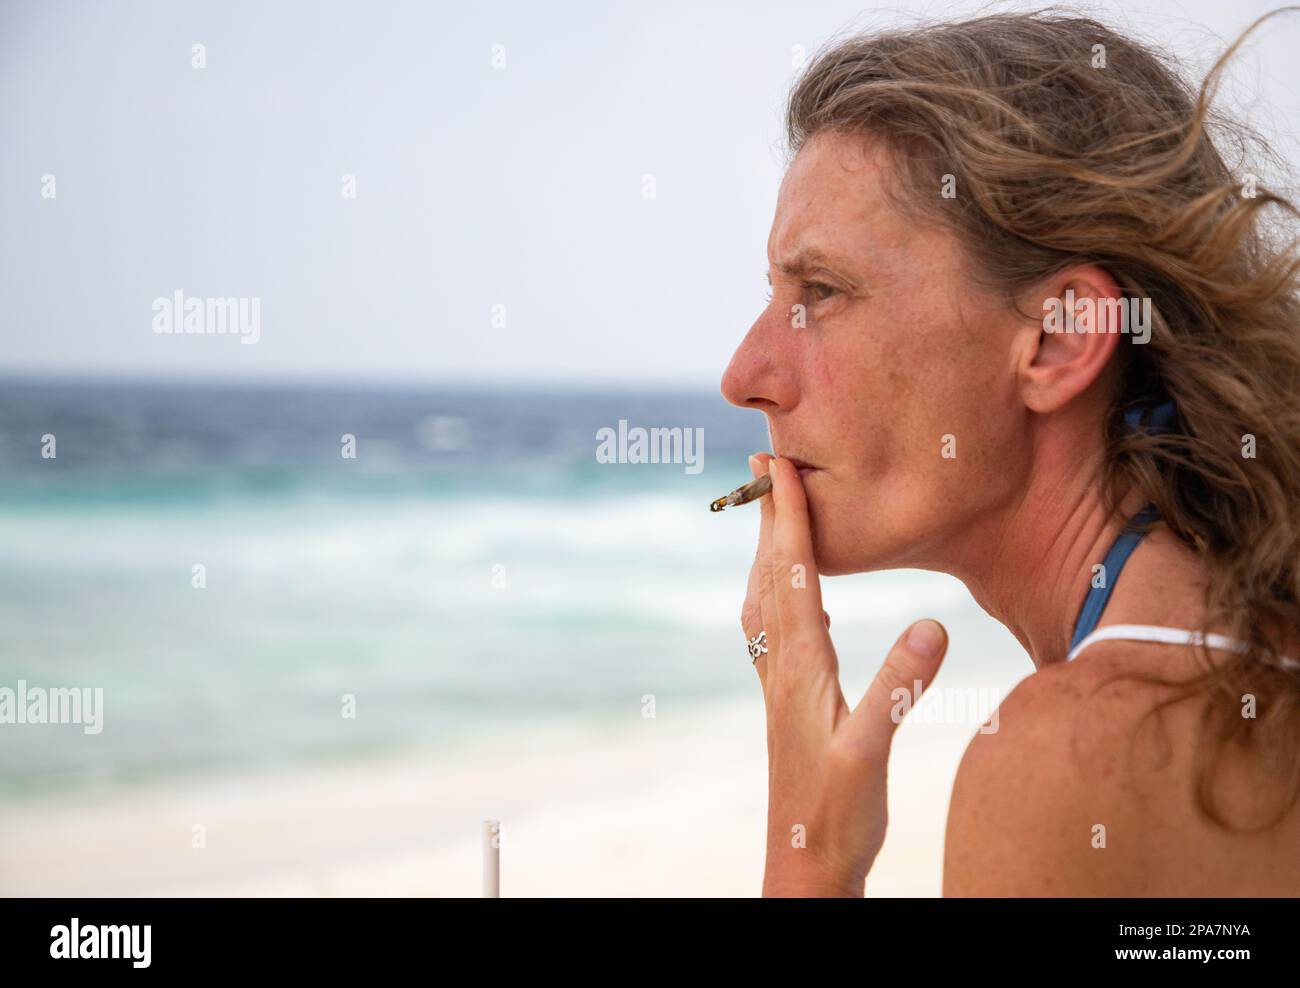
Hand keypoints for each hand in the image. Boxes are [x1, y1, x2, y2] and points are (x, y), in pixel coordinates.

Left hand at [741, 453, 948, 896]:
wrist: (805, 862)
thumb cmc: (836, 814)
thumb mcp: (872, 750)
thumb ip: (900, 688)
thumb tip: (932, 625)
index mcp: (799, 667)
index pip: (790, 575)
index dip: (786, 518)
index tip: (779, 466)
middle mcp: (780, 667)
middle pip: (767, 575)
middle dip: (766, 517)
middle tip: (763, 465)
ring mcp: (778, 684)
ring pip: (765, 599)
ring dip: (767, 551)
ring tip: (773, 515)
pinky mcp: (786, 701)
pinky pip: (774, 629)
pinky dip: (777, 594)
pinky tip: (795, 598)